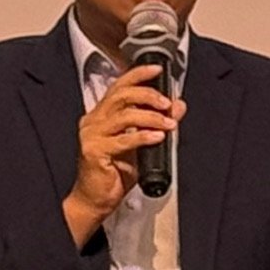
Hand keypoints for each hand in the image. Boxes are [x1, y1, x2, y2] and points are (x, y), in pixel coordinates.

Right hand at [62, 60, 180, 241]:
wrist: (96, 200)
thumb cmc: (114, 174)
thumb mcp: (141, 144)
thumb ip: (157, 124)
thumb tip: (177, 108)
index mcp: (101, 115)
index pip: (119, 86)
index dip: (138, 74)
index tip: (157, 70)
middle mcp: (93, 121)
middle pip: (122, 95)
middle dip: (148, 95)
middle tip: (167, 103)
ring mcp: (91, 135)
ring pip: (124, 115)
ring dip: (151, 117)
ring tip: (168, 124)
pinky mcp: (94, 151)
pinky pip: (123, 139)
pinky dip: (144, 136)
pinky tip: (157, 138)